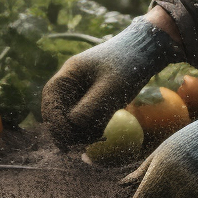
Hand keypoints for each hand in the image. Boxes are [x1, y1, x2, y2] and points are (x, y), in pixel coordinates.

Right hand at [41, 16, 179, 147]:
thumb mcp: (111, 88)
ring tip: (96, 139)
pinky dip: (90, 127)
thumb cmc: (129, 65)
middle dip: (66, 130)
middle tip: (79, 147)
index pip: (50, 100)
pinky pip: (85, 116)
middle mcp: (71, 82)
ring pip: (71, 116)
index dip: (54, 122)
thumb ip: (90, 108)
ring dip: (79, 131)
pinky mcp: (94, 96)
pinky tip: (101, 134)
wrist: (147, 51)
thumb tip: (74, 129)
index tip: (66, 141)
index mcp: (69, 73)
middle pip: (57, 111)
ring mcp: (82, 89)